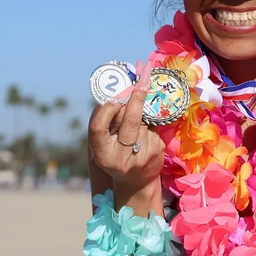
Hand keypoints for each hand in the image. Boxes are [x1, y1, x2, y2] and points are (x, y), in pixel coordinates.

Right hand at [88, 62, 164, 195]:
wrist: (136, 182)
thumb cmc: (115, 153)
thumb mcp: (105, 142)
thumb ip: (108, 120)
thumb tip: (120, 89)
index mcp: (103, 155)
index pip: (98, 129)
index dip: (105, 111)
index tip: (114, 96)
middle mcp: (121, 158)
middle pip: (129, 122)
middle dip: (137, 96)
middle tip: (144, 73)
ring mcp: (142, 156)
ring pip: (144, 121)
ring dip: (141, 109)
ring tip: (139, 106)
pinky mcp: (157, 152)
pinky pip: (153, 126)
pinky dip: (149, 121)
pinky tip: (145, 127)